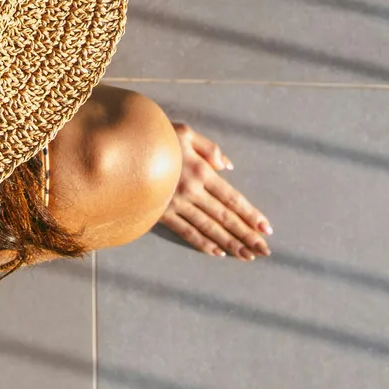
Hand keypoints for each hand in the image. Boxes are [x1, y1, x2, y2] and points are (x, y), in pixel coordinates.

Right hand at [160, 122, 272, 260]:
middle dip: (246, 235)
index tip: (266, 229)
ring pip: (209, 228)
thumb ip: (210, 148)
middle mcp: (192, 191)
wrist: (122, 147)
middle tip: (264, 250)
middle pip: (224, 217)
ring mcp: (176, 204)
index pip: (232, 198)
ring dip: (230, 243)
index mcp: (201, 170)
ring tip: (246, 256)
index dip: (250, 214)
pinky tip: (217, 253)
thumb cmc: (156, 136)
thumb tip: (228, 166)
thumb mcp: (185, 133)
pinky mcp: (161, 213)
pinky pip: (185, 231)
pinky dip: (202, 243)